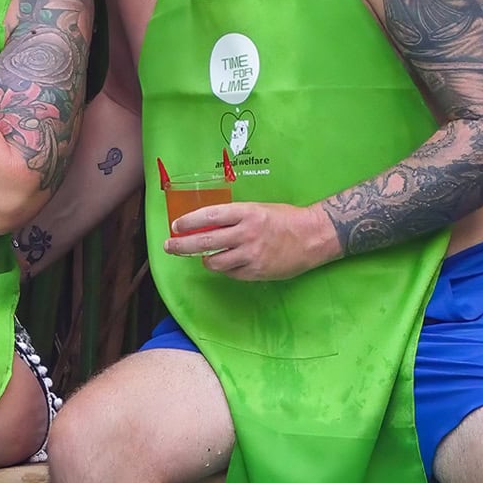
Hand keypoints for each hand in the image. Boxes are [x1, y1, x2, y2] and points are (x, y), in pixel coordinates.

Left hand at [166, 201, 342, 281]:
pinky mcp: (257, 271)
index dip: (188, 222)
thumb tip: (205, 225)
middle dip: (182, 245)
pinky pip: (231, 273)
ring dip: (206, 260)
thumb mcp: (257, 209)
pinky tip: (230, 263)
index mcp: (246, 212)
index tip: (175, 226)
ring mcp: (251, 254)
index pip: (209, 215)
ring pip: (215, 261)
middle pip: (205, 241)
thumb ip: (233, 218)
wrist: (312, 236)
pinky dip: (226, 268)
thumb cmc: (284, 219)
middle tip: (169, 246)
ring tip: (205, 257)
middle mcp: (246, 233)